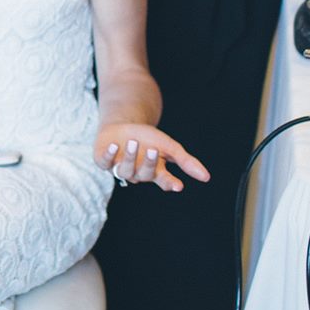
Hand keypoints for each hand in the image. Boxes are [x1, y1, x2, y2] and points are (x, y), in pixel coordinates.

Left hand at [94, 124, 210, 193]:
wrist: (123, 124)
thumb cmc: (148, 138)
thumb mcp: (169, 147)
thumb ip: (186, 161)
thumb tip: (206, 177)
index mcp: (154, 171)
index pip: (164, 181)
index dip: (170, 184)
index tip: (179, 185)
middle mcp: (137, 172)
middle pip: (144, 174)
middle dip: (148, 162)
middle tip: (152, 150)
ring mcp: (119, 168)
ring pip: (125, 170)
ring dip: (130, 156)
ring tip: (133, 142)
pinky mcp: (103, 160)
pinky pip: (104, 162)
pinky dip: (109, 155)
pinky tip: (113, 146)